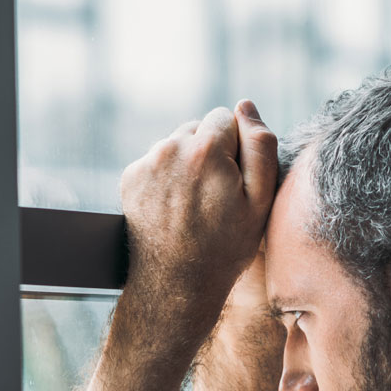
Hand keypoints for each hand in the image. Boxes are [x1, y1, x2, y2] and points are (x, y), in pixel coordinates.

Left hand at [118, 100, 277, 322]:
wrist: (176, 284)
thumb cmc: (225, 247)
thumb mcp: (260, 200)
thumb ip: (260, 146)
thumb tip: (245, 106)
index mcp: (204, 149)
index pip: (227, 117)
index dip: (236, 149)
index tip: (234, 181)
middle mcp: (169, 148)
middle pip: (199, 129)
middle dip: (210, 153)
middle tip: (215, 196)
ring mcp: (145, 163)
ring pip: (177, 145)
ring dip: (187, 165)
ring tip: (194, 205)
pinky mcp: (130, 178)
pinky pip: (157, 163)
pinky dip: (166, 178)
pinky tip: (174, 208)